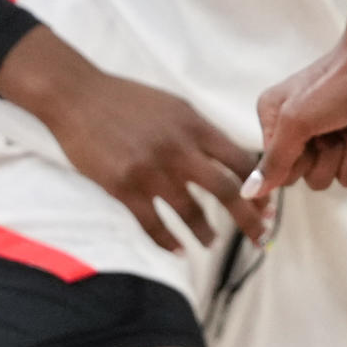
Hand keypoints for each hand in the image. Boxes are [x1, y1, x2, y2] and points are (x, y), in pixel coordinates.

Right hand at [0, 28, 265, 250]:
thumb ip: (200, 132)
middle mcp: (179, 149)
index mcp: (195, 126)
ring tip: (213, 243)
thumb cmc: (127, 100)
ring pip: (191, 212)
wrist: (78, 97)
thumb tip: (229, 157)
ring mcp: (151, 170)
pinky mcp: (123, 187)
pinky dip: (168, 241)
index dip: (259, 184)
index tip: (268, 203)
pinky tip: (177, 249)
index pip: (240, 160)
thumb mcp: (174, 106)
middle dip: (248, 218)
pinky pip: (153, 224)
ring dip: (206, 233)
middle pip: (226, 190)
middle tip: (261, 236)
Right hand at [250, 37, 346, 207]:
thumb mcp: (297, 121)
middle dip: (331, 158)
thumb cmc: (336, 83)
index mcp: (275, 122)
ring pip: (343, 177)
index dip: (301, 164)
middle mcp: (301, 130)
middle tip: (337, 130)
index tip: (311, 141)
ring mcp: (333, 132)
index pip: (282, 174)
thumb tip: (247, 193)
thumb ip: (274, 160)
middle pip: (314, 180)